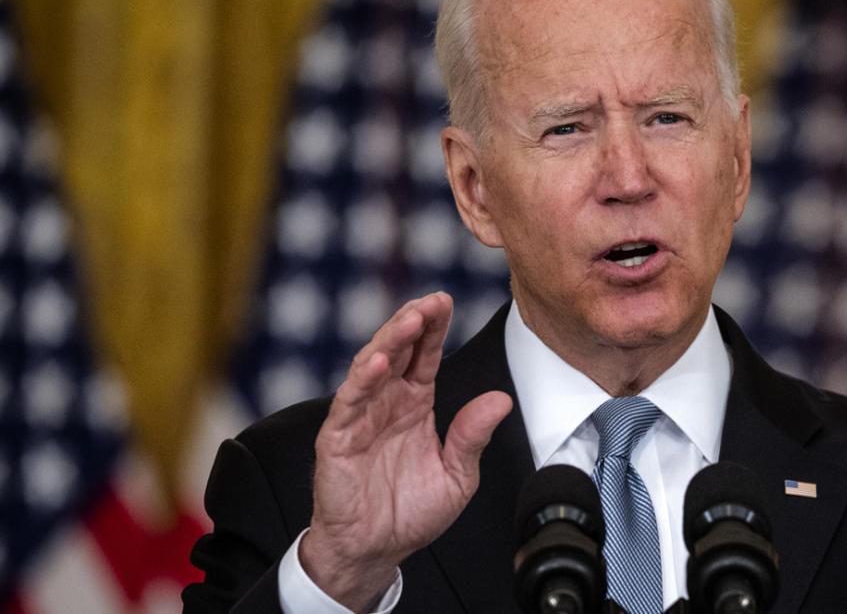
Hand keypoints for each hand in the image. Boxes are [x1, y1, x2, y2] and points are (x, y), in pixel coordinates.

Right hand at [299, 292, 512, 610]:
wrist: (375, 552)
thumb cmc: (411, 513)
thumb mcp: (457, 475)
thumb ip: (473, 436)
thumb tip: (501, 399)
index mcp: (414, 405)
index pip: (424, 356)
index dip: (434, 328)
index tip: (447, 301)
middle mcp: (386, 403)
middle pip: (399, 350)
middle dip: (414, 322)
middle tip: (433, 301)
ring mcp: (360, 417)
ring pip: (372, 365)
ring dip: (391, 340)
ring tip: (411, 319)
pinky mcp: (337, 437)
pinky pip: (350, 401)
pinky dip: (364, 378)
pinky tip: (381, 361)